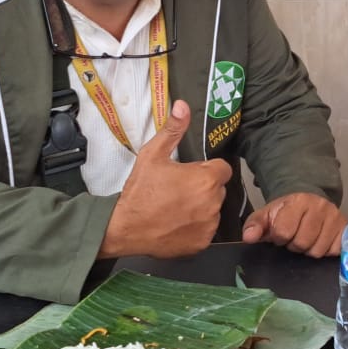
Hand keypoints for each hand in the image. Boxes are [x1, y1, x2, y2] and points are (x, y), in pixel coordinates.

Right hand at [101, 100, 231, 257]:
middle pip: (217, 189)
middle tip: (179, 190)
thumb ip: (172, 130)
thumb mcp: (153, 154)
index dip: (207, 169)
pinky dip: (196, 226)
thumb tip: (183, 106)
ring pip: (213, 209)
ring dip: (201, 207)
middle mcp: (213, 202)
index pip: (222, 169)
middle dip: (203, 187)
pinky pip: (206, 229)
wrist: (124, 228)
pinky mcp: (203, 242)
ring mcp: (209, 224)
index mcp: (205, 179)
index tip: (190, 173)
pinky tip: (177, 222)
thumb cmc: (140, 191)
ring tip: (176, 207)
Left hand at [242, 192, 346, 257]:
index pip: (284, 231)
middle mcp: (319, 206)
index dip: (279, 237)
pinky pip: (334, 251)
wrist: (309, 201)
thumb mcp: (267, 215)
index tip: (280, 233)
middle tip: (294, 237)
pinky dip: (325, 250)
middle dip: (294, 245)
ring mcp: (335, 217)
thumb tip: (249, 237)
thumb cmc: (286, 211)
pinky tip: (320, 240)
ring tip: (306, 239)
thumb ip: (255, 225)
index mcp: (297, 201)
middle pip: (303, 243)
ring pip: (318, 250)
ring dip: (309, 250)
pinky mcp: (345, 228)